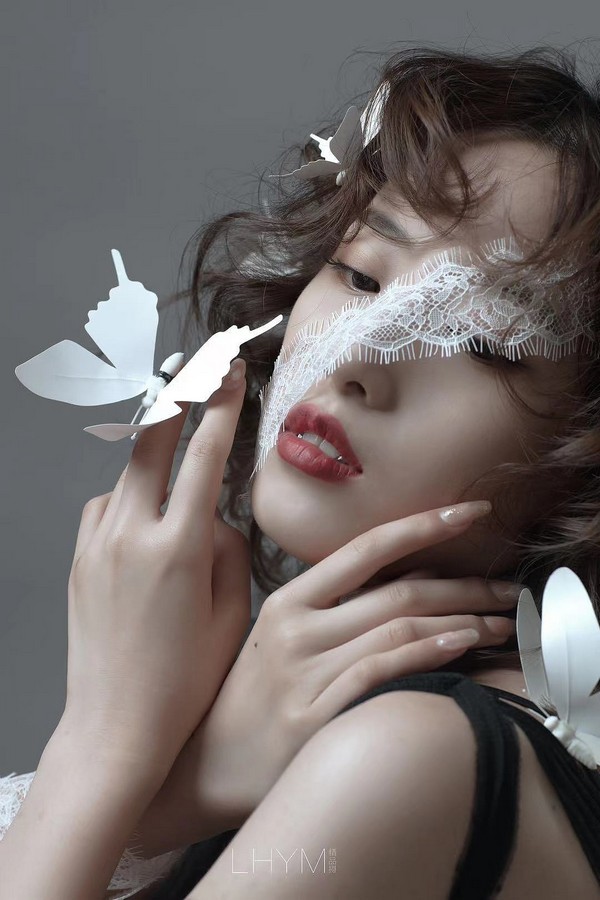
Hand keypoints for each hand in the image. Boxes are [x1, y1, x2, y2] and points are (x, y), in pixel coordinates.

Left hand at [61, 358, 250, 777]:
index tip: (231, 370)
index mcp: (178, 547)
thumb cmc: (185, 680)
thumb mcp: (231, 614)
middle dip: (177, 396)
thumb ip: (228, 550)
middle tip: (197, 367)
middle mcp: (130, 534)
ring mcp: (96, 544)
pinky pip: (105, 506)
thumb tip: (214, 516)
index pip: (203, 454)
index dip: (221, 404)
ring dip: (154, 458)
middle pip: (150, 441)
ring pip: (126, 473)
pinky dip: (128, 499)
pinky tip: (144, 520)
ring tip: (178, 465)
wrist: (115, 726)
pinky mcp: (78, 559)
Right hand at [135, 500, 520, 852]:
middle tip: (510, 588)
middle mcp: (297, 629)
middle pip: (398, 590)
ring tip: (502, 622)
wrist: (202, 767)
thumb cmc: (246, 698)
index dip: (424, 524)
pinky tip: (462, 645)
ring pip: (399, 627)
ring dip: (462, 621)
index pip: (366, 547)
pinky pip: (383, 672)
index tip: (471, 511)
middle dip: (465, 584)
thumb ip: (329, 604)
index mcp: (288, 601)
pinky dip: (428, 653)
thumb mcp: (274, 636)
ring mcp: (305, 673)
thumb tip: (401, 576)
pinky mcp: (316, 717)